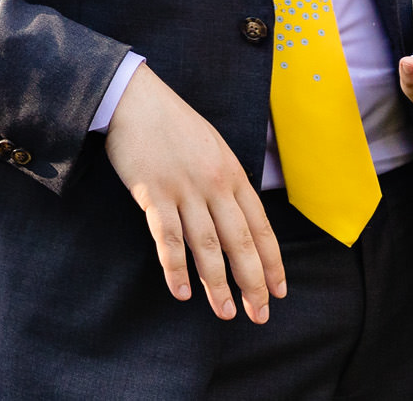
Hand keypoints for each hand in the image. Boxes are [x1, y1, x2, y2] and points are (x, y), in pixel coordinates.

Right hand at [104, 65, 285, 323]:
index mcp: (233, 173)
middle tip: (259, 314)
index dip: (272, 263)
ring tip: (226, 312)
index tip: (278, 291)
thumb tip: (239, 216)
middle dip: (252, 283)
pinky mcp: (153, 193)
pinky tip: (181, 291)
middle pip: (240, 242)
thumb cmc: (172, 123)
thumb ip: (227, 180)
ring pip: (207, 246)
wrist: (134, 98)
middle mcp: (214, 185)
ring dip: (217, 284)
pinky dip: (175, 268)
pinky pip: (168, 238)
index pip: (261, 227)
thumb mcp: (213, 147)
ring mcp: (184, 189)